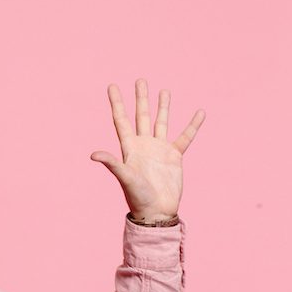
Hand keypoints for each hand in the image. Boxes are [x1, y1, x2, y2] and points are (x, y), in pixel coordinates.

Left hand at [90, 79, 205, 220]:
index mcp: (129, 146)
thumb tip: (92, 154)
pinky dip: (193, 125)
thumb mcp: (124, 177)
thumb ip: (111, 163)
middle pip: (141, 115)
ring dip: (163, 107)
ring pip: (161, 122)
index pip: (121, 119)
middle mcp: (143, 144)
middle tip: (140, 80)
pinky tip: (199, 112)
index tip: (112, 86)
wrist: (156, 211)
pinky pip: (185, 136)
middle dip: (140, 98)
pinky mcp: (175, 156)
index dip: (117, 103)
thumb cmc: (137, 196)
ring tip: (164, 90)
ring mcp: (159, 149)